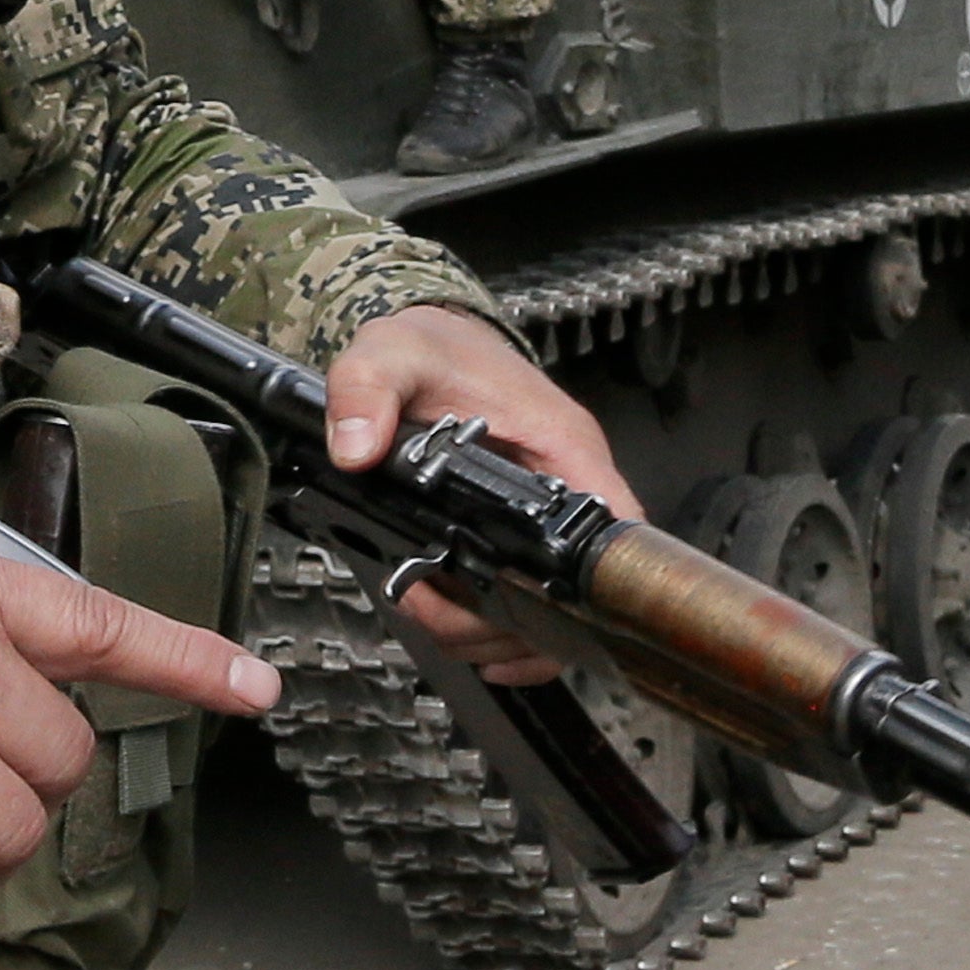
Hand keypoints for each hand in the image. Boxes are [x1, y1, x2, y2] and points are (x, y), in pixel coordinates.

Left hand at [322, 306, 639, 683]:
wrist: (434, 341)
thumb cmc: (434, 346)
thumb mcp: (392, 352)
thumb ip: (368, 389)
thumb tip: (356, 447)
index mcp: (562, 444)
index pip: (612, 531)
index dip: (586, 588)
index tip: (523, 609)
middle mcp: (569, 484)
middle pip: (576, 592)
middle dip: (504, 620)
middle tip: (436, 606)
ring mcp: (548, 513)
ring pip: (550, 609)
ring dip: (490, 628)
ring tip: (427, 607)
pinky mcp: (522, 531)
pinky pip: (529, 601)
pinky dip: (494, 627)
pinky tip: (457, 627)